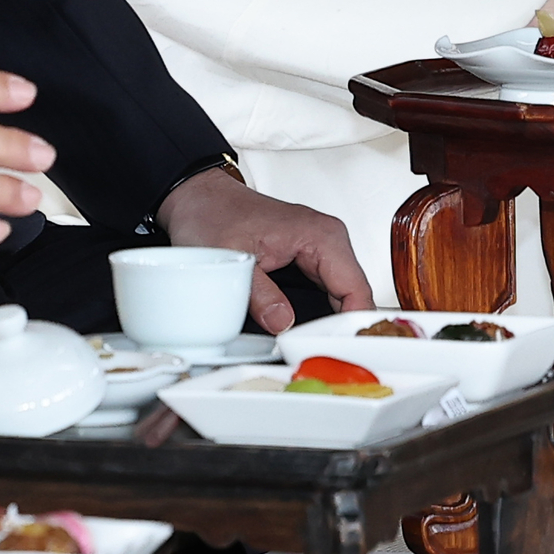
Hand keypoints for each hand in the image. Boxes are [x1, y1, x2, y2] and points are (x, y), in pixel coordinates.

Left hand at [157, 168, 374, 331]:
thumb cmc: (212, 215)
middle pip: (354, 297)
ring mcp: (320, 249)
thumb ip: (260, 295)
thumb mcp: (233, 260)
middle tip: (320, 354)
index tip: (337, 349)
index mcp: (320, 235)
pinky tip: (306, 332)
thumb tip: (282, 323)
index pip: (357, 290)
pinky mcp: (309, 258)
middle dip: (342, 329)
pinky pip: (328, 292)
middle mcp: (327, 239)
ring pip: (343, 297)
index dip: (351, 325)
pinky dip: (321, 314)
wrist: (197, 199)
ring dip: (331, 323)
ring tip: (311, 347)